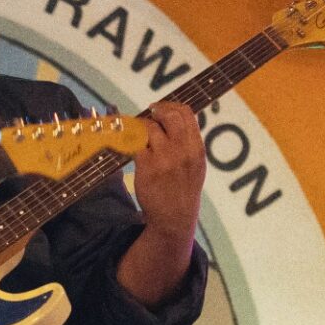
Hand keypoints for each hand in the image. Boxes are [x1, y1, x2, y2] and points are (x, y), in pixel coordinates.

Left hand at [131, 102, 204, 240]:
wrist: (175, 218)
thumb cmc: (183, 190)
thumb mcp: (196, 166)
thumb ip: (187, 143)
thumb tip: (172, 120)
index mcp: (196, 148)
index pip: (186, 114)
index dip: (170, 106)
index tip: (159, 108)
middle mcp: (183, 151)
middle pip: (168, 115)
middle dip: (155, 111)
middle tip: (147, 116)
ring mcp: (165, 158)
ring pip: (149, 128)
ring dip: (140, 127)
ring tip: (137, 134)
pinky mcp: (147, 167)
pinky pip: (135, 144)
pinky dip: (130, 141)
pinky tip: (128, 145)